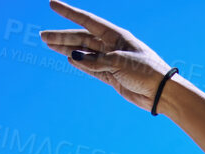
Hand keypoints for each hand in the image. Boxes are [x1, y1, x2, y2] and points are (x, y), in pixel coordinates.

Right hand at [41, 1, 172, 109]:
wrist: (162, 93)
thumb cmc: (146, 72)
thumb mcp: (119, 63)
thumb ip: (95, 60)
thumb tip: (72, 56)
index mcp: (116, 36)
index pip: (87, 21)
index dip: (68, 12)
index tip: (52, 4)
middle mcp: (112, 46)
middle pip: (82, 39)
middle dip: (62, 37)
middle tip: (42, 36)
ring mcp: (112, 61)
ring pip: (84, 53)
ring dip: (67, 49)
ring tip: (50, 45)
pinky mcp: (113, 77)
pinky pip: (92, 68)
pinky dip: (81, 64)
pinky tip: (68, 58)